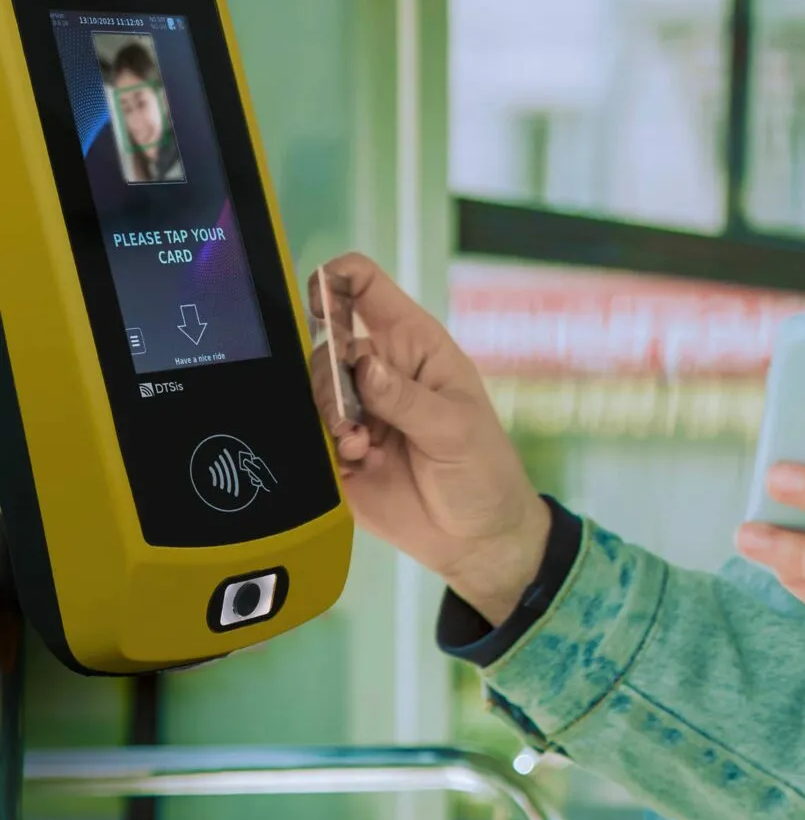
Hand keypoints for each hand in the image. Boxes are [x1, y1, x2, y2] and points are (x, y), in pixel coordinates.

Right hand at [311, 253, 550, 624]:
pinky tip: (355, 462)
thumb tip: (362, 363)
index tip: (317, 299)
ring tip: (360, 443)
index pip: (366, 288)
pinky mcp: (336, 451)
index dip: (336, 281)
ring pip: (310, 389)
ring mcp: (355, 410)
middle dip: (328, 373)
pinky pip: (306, 435)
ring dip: (326, 414)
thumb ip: (406, 398)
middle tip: (350, 411)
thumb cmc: (483, 471)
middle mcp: (379, 371)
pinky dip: (324, 446)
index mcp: (414, 346)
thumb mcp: (456, 429)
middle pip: (325, 344)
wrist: (475, 538)